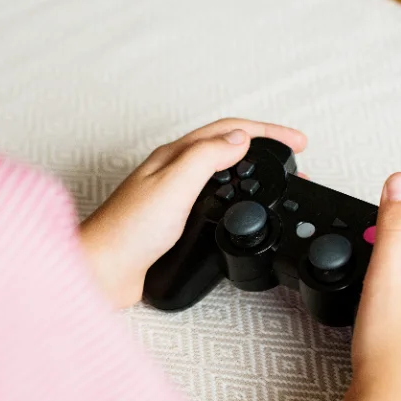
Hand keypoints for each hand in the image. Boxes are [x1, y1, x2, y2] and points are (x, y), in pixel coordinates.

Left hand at [80, 119, 306, 308]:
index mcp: (174, 155)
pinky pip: (212, 198)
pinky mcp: (173, 221)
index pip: (229, 130)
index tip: (297, 141)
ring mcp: (172, 195)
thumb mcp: (173, 184)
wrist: (102, 271)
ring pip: (221, 171)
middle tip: (293, 155)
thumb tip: (239, 138)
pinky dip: (236, 195)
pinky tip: (241, 208)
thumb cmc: (127, 231)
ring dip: (252, 168)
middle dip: (264, 145)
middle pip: (227, 145)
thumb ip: (206, 157)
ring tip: (276, 175)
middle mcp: (173, 170)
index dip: (267, 131)